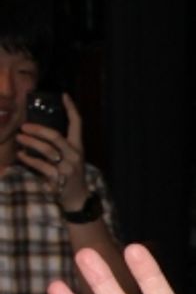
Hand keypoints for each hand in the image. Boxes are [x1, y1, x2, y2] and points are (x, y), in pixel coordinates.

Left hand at [17, 93, 88, 210]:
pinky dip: (28, 159)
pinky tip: (21, 155)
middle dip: (38, 129)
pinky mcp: (58, 179)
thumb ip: (60, 144)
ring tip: (19, 138)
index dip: (71, 108)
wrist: (77, 197)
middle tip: (24, 126)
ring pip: (45, 150)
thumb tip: (38, 129)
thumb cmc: (70, 173)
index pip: (77, 124)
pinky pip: (40, 165)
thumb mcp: (71, 157)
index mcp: (78, 147)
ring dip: (29, 143)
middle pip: (55, 136)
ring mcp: (67, 168)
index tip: (63, 95)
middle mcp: (74, 155)